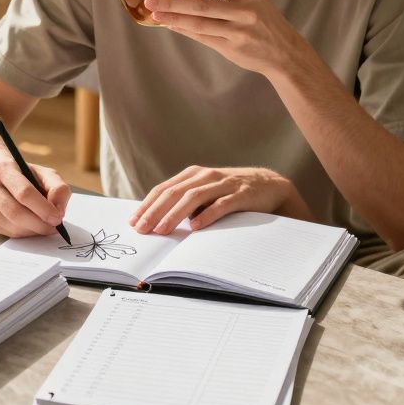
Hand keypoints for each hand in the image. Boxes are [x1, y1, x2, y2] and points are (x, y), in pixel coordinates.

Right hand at [0, 160, 70, 237]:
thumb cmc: (21, 173)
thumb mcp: (42, 172)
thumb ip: (57, 188)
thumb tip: (59, 211)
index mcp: (3, 168)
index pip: (24, 193)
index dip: (43, 208)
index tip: (57, 217)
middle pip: (16, 213)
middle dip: (39, 224)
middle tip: (54, 227)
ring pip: (11, 226)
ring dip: (33, 231)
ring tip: (45, 226)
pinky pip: (7, 233)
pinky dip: (24, 233)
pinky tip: (31, 226)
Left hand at [130, 166, 308, 233]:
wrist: (269, 186)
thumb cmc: (230, 193)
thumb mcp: (205, 193)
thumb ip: (185, 203)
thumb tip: (157, 221)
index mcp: (193, 175)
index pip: (164, 189)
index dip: (147, 205)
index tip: (134, 222)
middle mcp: (205, 176)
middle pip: (174, 193)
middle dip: (155, 211)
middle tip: (143, 228)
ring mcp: (223, 184)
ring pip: (193, 197)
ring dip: (175, 214)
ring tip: (162, 229)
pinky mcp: (241, 194)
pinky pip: (221, 204)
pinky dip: (206, 214)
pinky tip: (195, 226)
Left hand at [144, 0, 314, 76]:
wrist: (283, 51)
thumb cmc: (263, 16)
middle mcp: (246, 9)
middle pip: (203, 4)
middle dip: (173, 2)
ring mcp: (239, 30)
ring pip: (200, 23)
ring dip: (174, 18)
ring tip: (154, 12)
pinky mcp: (232, 47)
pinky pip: (203, 37)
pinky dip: (184, 30)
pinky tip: (170, 24)